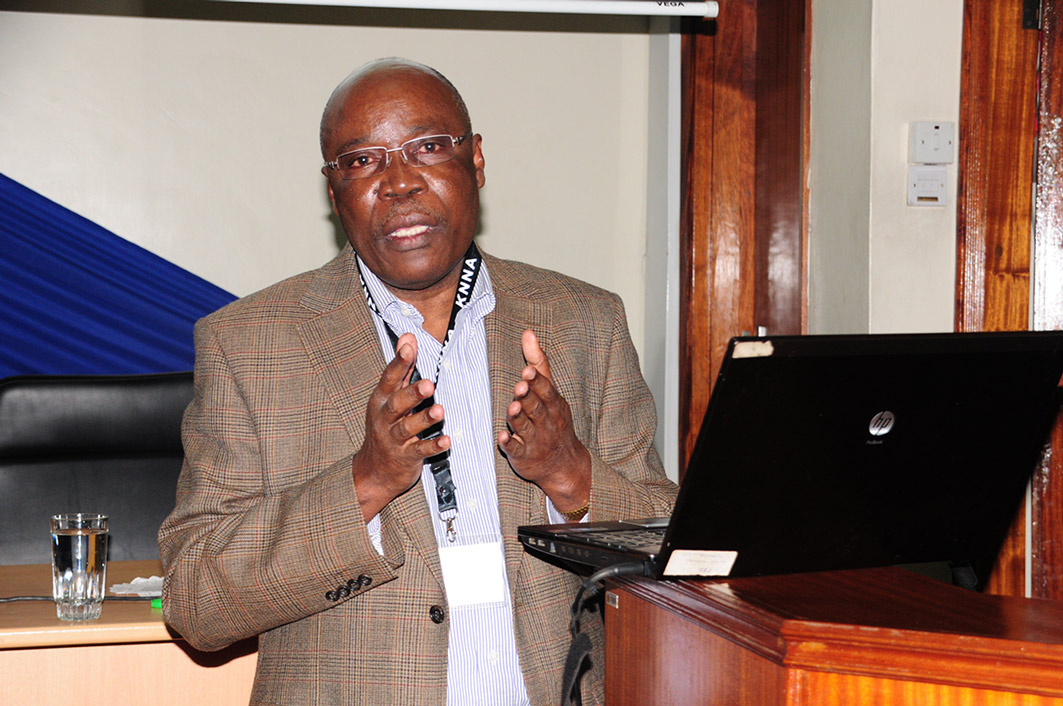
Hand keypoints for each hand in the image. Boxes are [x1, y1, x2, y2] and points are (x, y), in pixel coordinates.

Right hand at [351, 333, 449, 518]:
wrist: (374, 470)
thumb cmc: (385, 427)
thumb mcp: (388, 396)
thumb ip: (401, 368)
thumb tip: (408, 337)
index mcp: (381, 400)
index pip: (390, 378)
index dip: (399, 362)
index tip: (409, 347)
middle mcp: (385, 418)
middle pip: (397, 403)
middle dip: (412, 393)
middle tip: (429, 384)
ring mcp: (394, 439)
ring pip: (408, 427)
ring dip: (424, 419)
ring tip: (440, 411)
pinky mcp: (406, 456)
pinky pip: (420, 450)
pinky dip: (433, 445)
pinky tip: (446, 440)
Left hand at [497, 330, 590, 512]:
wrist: (563, 464)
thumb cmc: (553, 420)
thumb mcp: (551, 392)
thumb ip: (539, 363)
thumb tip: (528, 333)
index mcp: (553, 404)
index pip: (546, 391)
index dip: (537, 382)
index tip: (528, 371)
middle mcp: (546, 421)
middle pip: (536, 407)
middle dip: (528, 397)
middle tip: (520, 386)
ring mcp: (535, 439)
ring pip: (526, 427)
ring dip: (518, 417)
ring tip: (512, 407)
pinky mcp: (524, 455)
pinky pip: (516, 449)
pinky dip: (510, 444)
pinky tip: (502, 436)